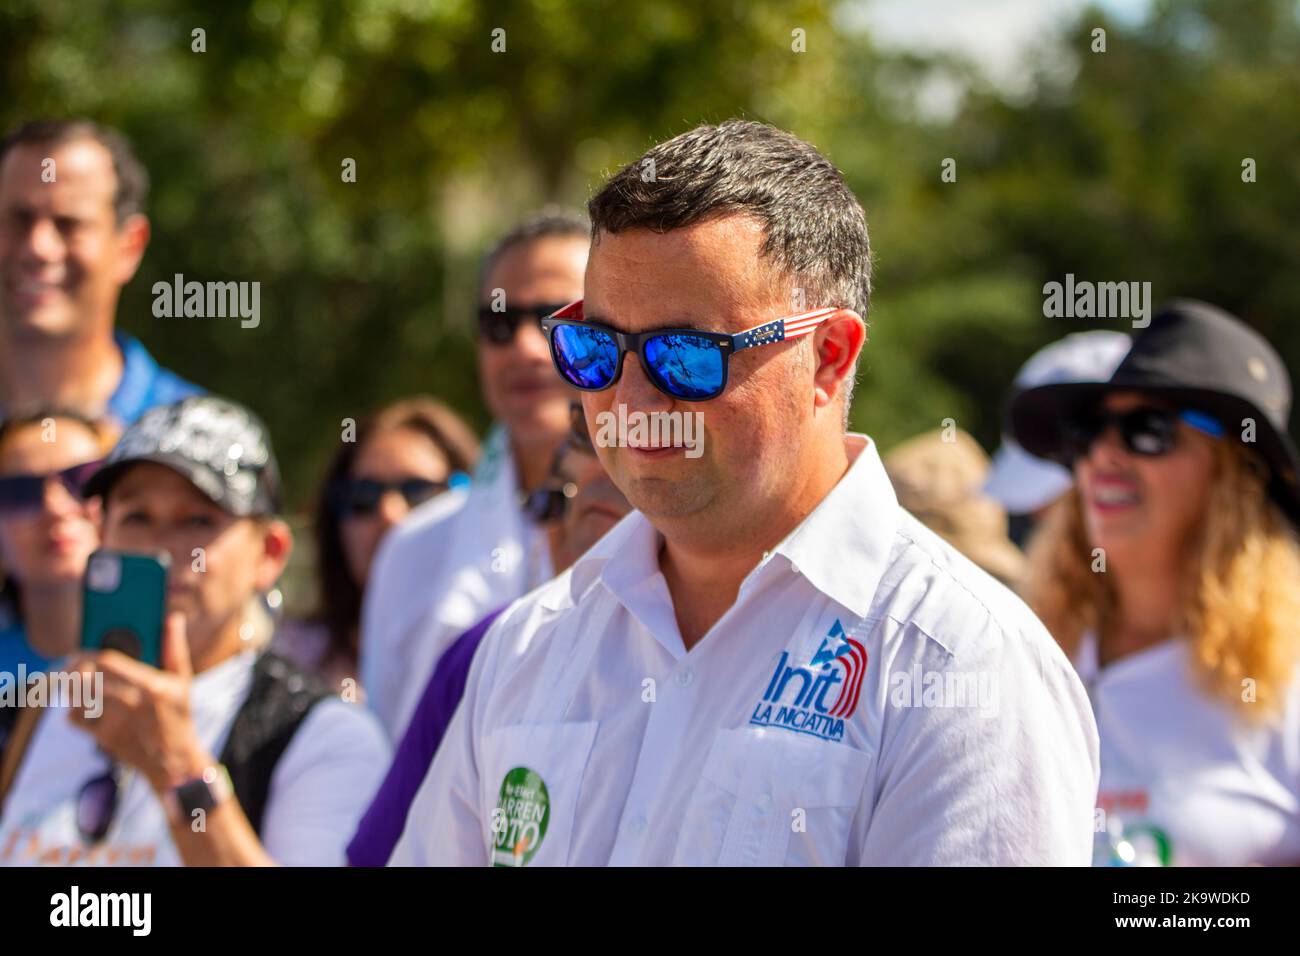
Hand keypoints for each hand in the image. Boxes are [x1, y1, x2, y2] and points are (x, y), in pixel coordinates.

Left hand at [68, 613, 214, 794]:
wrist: (173, 760)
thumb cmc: (178, 715)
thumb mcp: (183, 680)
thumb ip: (174, 648)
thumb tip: (173, 618)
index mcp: (151, 685)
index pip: (108, 662)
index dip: (90, 653)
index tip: (84, 650)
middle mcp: (131, 703)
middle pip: (87, 678)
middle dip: (74, 668)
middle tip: (73, 664)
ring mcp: (116, 722)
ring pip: (78, 697)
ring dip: (72, 687)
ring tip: (75, 681)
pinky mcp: (104, 738)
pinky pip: (76, 719)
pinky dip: (74, 709)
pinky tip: (83, 704)